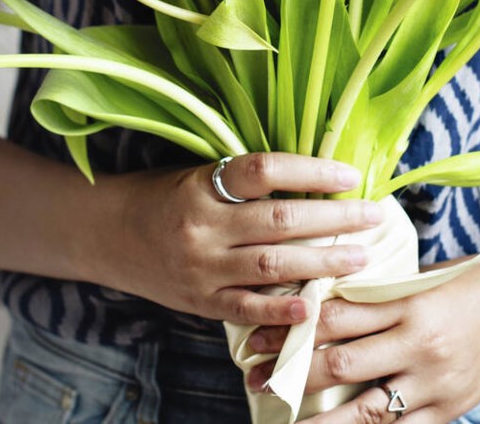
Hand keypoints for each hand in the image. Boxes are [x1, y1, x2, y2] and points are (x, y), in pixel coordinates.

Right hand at [87, 152, 384, 326]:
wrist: (104, 233)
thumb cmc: (159, 196)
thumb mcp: (197, 174)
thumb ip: (244, 180)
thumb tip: (312, 176)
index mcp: (202, 186)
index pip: (265, 171)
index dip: (312, 171)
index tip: (350, 174)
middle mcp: (203, 226)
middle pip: (280, 220)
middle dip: (335, 219)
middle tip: (374, 215)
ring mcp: (201, 267)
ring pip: (273, 264)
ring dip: (324, 261)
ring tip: (362, 256)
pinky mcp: (200, 302)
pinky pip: (247, 309)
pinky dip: (281, 309)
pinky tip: (314, 305)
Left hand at [245, 246, 479, 421]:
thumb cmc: (474, 279)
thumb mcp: (424, 275)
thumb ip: (378, 291)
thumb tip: (322, 298)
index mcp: (409, 302)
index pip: (336, 316)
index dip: (293, 326)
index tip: (260, 331)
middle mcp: (419, 345)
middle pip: (341, 364)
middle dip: (292, 373)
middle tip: (254, 375)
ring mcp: (436, 383)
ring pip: (364, 411)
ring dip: (316, 418)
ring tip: (280, 421)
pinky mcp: (451, 410)